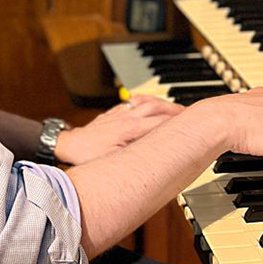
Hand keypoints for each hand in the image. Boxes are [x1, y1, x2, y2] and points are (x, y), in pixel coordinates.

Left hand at [54, 96, 184, 165]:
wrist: (69, 144)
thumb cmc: (88, 155)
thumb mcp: (113, 162)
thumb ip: (135, 157)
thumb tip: (154, 155)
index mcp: (131, 128)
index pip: (161, 123)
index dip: (178, 124)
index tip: (193, 125)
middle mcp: (127, 117)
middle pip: (157, 109)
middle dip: (175, 112)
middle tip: (191, 115)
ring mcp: (120, 113)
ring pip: (147, 103)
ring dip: (162, 104)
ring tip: (175, 108)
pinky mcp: (114, 113)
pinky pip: (134, 102)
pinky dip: (146, 101)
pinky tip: (148, 103)